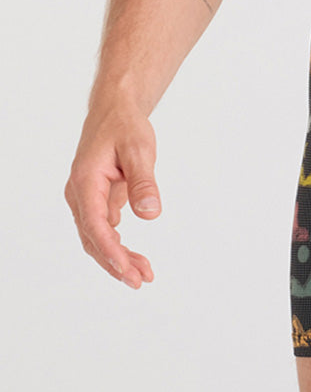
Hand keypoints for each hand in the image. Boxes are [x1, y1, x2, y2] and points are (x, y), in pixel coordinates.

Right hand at [64, 102, 160, 287]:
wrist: (114, 111)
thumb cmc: (125, 126)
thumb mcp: (139, 149)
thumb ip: (144, 181)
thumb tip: (150, 214)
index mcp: (86, 182)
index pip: (95, 225)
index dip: (111, 251)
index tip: (128, 270)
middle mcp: (79, 194)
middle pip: (94, 238)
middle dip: (116, 262)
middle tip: (141, 280)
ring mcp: (86, 198)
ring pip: (98, 236)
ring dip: (118, 257)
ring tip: (144, 273)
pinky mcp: (96, 199)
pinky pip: (104, 228)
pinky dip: (118, 244)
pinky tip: (134, 257)